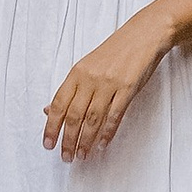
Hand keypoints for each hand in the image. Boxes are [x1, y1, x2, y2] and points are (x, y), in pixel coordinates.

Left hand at [43, 13, 168, 162]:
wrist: (143, 34)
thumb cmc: (116, 51)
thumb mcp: (87, 66)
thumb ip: (70, 89)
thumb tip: (48, 110)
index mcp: (77, 73)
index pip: (58, 104)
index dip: (51, 127)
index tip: (48, 144)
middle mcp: (90, 79)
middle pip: (74, 115)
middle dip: (68, 140)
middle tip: (66, 157)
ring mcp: (109, 83)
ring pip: (93, 119)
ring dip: (85, 140)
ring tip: (81, 155)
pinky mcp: (128, 88)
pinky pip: (115, 115)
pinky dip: (107, 132)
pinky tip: (101, 144)